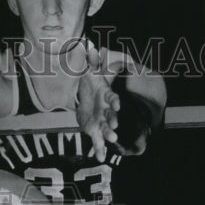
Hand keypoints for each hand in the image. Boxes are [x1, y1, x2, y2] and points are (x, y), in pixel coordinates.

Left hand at [74, 44, 120, 162]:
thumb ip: (92, 60)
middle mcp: (107, 110)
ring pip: (106, 130)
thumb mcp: (91, 70)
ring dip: (108, 136)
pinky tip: (99, 158)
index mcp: (106, 96)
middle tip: (115, 128)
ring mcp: (102, 121)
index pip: (112, 98)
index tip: (116, 105)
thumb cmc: (92, 81)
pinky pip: (97, 142)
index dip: (114, 102)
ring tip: (111, 142)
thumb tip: (90, 46)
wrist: (87, 95)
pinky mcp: (95, 130)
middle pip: (111, 116)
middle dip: (113, 122)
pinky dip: (98, 150)